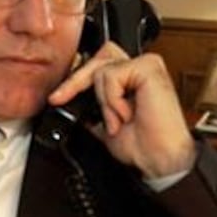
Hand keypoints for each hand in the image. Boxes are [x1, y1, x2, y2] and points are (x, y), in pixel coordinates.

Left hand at [48, 44, 195, 179]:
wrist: (159, 159)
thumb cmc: (143, 146)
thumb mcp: (104, 123)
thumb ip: (92, 107)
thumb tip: (69, 100)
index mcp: (132, 79)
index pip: (98, 63)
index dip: (76, 79)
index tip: (57, 97)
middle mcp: (140, 68)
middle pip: (96, 57)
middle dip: (76, 81)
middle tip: (61, 98)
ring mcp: (146, 65)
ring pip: (101, 69)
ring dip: (104, 101)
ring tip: (118, 120)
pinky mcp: (149, 68)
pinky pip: (112, 75)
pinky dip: (113, 100)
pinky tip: (127, 114)